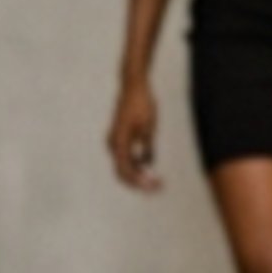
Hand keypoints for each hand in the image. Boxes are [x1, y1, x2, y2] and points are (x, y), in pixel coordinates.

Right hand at [107, 75, 161, 191]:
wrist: (134, 85)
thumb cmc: (142, 104)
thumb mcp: (149, 127)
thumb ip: (147, 147)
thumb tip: (148, 163)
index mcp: (118, 143)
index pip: (126, 171)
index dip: (140, 182)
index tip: (155, 186)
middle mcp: (113, 144)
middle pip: (123, 172)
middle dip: (139, 183)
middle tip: (158, 187)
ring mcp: (115, 141)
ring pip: (125, 165)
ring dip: (139, 175)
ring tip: (156, 180)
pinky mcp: (121, 137)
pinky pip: (127, 156)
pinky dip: (137, 165)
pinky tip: (150, 167)